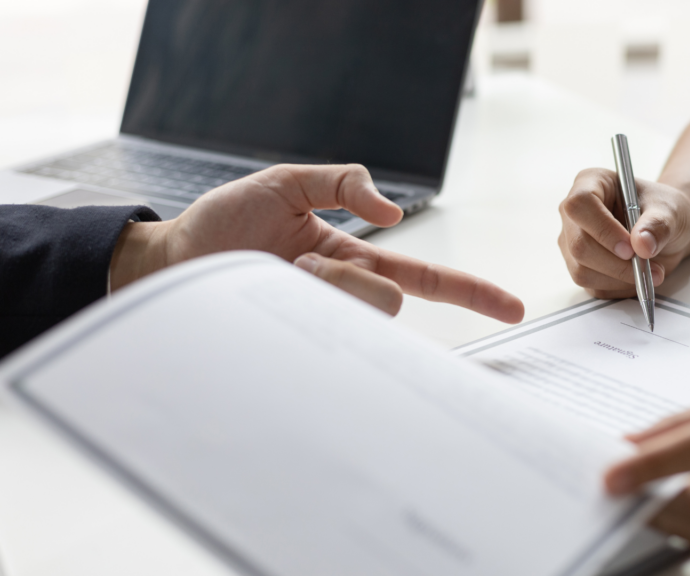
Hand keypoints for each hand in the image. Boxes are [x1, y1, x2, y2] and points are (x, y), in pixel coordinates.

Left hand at [110, 164, 524, 321]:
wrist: (168, 261)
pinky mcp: (299, 343)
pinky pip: (326, 332)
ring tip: (278, 275)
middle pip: (389, 299)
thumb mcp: (286, 182)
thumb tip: (394, 212)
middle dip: (349, 277)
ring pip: (358, 313)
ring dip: (320, 284)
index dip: (471, 292)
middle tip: (299, 265)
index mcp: (354, 262)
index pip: (426, 280)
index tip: (512, 308)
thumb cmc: (224, 224)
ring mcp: (323, 322)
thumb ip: (343, 181)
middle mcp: (345, 297)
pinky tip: (271, 296)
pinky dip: (304, 300)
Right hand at [557, 168, 689, 298]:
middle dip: (616, 263)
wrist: (667, 230)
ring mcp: (573, 242)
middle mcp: (574, 214)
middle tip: (647, 265)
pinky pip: (593, 286)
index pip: (580, 205)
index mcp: (590, 183)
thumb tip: (642, 244)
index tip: (630, 248)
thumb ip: (658, 225)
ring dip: (620, 277)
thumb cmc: (664, 210)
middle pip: (579, 244)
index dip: (603, 229)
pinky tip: (637, 275)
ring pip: (582, 270)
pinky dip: (620, 287)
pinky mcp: (580, 267)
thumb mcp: (670, 211)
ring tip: (651, 270)